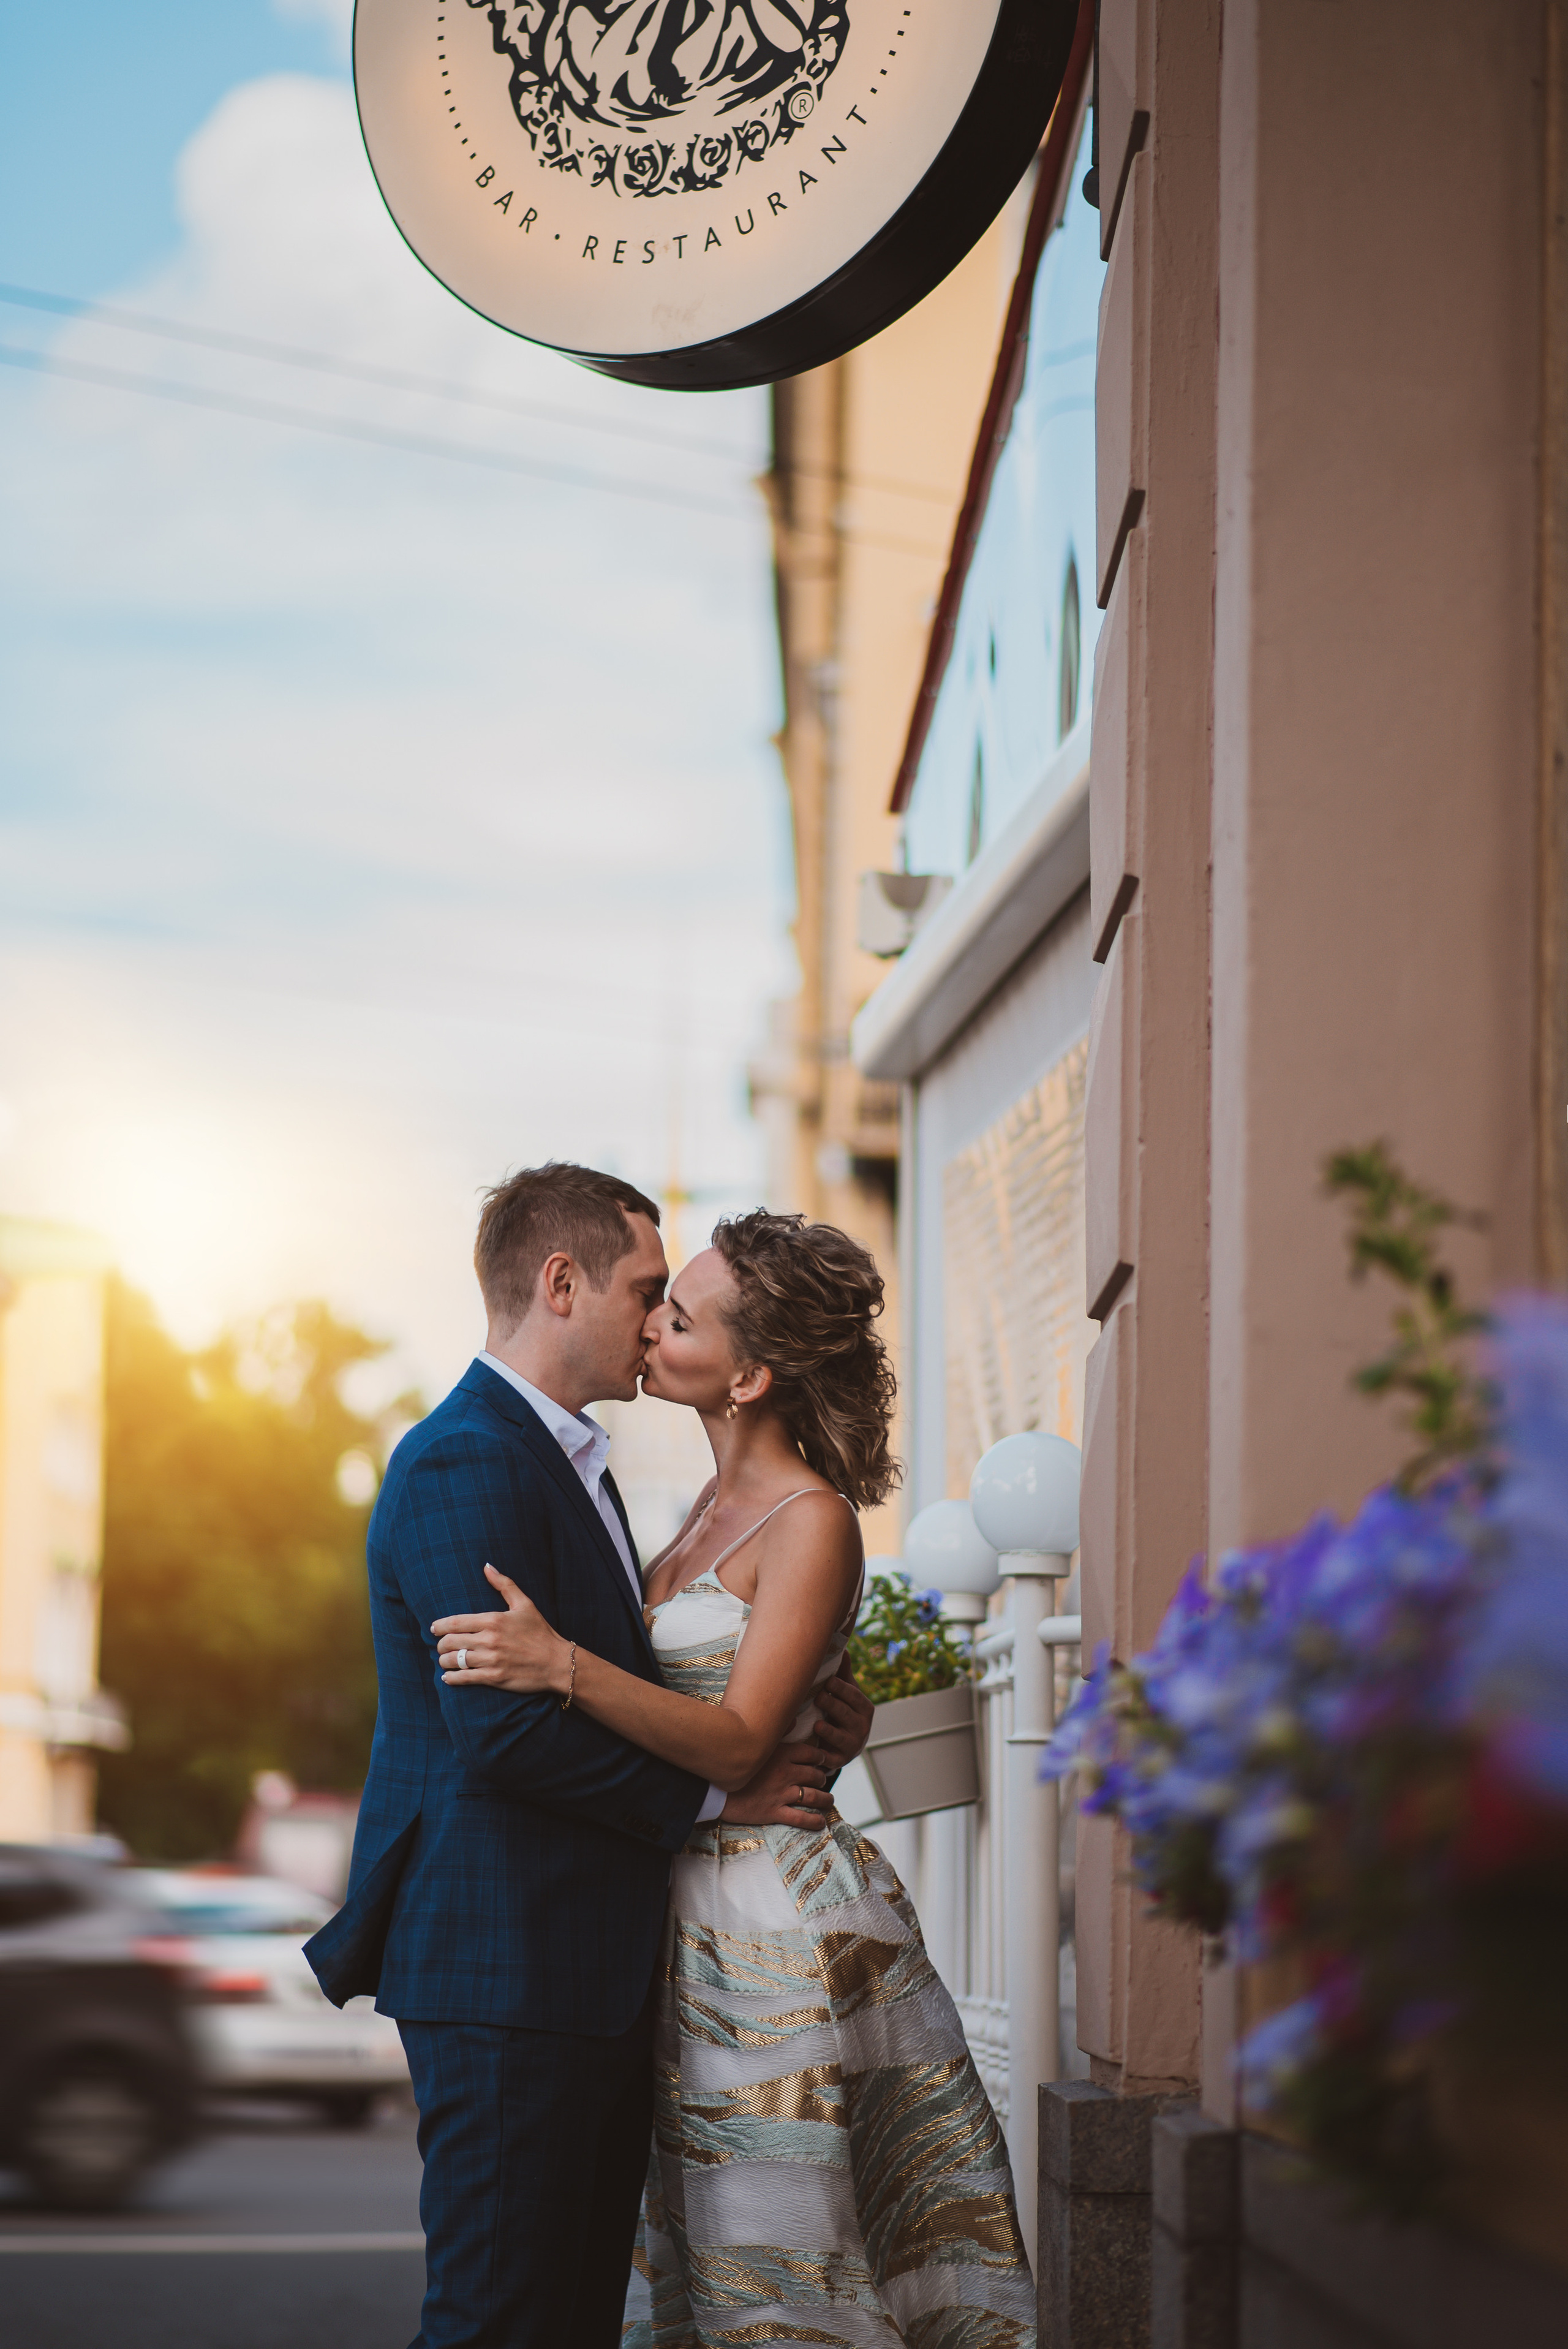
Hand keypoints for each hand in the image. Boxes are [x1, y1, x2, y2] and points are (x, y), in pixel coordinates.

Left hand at [433, 1566, 569, 1694]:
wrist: (556, 1662)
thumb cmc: (540, 1632)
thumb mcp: (524, 1604)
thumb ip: (504, 1584)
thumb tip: (487, 1566)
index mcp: (493, 1620)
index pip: (455, 1622)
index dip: (439, 1626)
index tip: (433, 1628)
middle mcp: (489, 1639)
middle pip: (450, 1642)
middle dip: (441, 1644)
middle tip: (441, 1646)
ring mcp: (491, 1660)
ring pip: (454, 1660)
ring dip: (444, 1661)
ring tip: (444, 1661)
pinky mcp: (494, 1678)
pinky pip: (464, 1678)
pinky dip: (451, 1678)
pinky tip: (448, 1677)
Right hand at [721, 1742, 835, 1828]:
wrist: (713, 1787)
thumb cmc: (732, 1761)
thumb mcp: (755, 1741)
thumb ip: (777, 1731)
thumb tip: (795, 1719)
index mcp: (781, 1754)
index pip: (811, 1754)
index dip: (820, 1757)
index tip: (822, 1760)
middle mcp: (785, 1773)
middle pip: (815, 1775)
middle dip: (822, 1778)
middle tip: (823, 1780)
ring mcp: (780, 1793)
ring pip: (812, 1797)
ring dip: (825, 1799)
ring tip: (828, 1801)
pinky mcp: (773, 1812)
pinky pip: (801, 1818)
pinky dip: (814, 1821)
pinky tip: (820, 1822)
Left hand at [813, 1654, 873, 1769]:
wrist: (845, 1746)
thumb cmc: (843, 1712)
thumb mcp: (847, 1695)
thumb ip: (844, 1675)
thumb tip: (843, 1649)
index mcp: (864, 1708)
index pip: (854, 1696)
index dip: (842, 1689)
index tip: (829, 1680)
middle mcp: (861, 1727)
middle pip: (846, 1715)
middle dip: (832, 1706)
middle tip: (818, 1697)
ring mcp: (851, 1746)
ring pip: (840, 1737)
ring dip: (829, 1732)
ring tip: (817, 1725)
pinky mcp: (839, 1761)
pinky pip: (830, 1759)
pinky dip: (822, 1756)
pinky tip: (813, 1751)